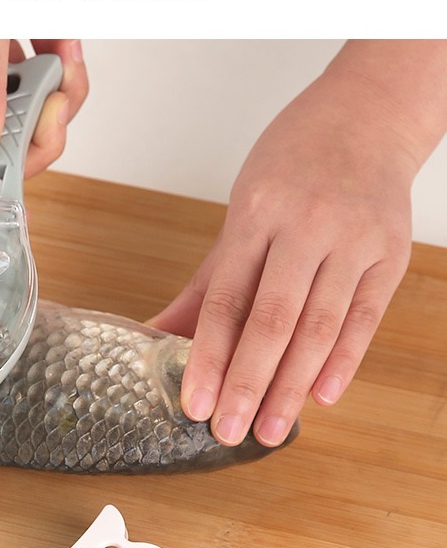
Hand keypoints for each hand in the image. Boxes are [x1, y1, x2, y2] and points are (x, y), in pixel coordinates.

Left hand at [152, 41, 446, 447]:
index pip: (226, 301)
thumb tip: (157, 333)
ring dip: (291, 387)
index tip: (196, 404)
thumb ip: (208, 282)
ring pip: (318, 327)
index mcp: (256, 214)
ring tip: (271, 431)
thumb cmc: (294, 165)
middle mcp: (305, 226)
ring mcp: (353, 241)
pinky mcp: (389, 255)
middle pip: (271, 320)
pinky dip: (343, 362)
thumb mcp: (242, 212)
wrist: (369, 115)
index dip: (208, 358)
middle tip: (229, 432)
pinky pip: (364, 319)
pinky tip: (322, 397)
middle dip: (247, 384)